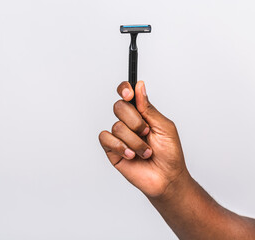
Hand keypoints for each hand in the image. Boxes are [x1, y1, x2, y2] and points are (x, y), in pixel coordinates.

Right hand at [99, 81, 187, 197]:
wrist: (166, 178)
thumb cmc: (170, 154)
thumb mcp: (164, 127)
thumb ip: (148, 107)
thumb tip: (139, 86)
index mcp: (141, 113)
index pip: (126, 94)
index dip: (124, 89)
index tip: (129, 94)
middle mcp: (128, 122)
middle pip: (119, 107)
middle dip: (135, 122)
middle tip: (146, 133)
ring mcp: (119, 136)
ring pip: (117, 126)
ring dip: (134, 141)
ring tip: (145, 152)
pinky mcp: (111, 150)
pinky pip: (106, 139)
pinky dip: (120, 146)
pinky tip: (131, 155)